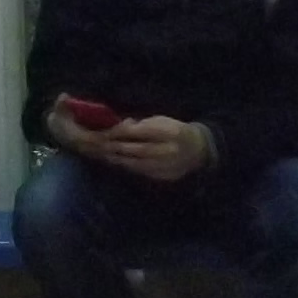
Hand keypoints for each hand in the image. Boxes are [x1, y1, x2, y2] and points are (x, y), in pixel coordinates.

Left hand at [94, 116, 216, 184]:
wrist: (197, 150)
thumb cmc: (174, 130)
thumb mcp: (161, 120)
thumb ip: (141, 124)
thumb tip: (121, 126)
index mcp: (170, 132)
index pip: (141, 132)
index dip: (121, 132)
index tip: (107, 131)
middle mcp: (169, 150)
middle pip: (137, 150)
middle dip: (117, 148)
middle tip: (100, 145)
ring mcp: (168, 166)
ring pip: (138, 164)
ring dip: (119, 160)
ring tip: (105, 155)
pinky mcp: (164, 177)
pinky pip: (142, 172)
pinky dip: (128, 167)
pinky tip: (119, 163)